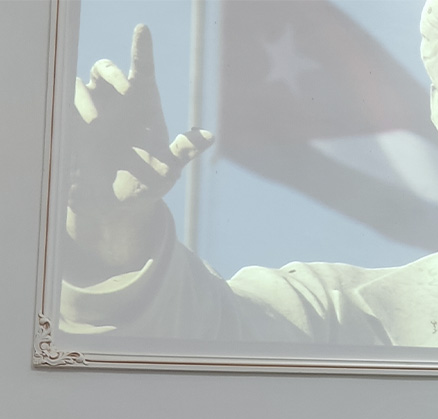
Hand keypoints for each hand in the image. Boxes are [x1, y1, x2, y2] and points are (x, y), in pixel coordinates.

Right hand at [66, 24, 213, 278]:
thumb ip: (184, 151)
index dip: (142, 49)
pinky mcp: (70, 125)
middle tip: (118, 90)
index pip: (142, 69)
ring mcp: (90, 109)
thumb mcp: (168, 170)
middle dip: (108, 73)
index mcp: (143, 104)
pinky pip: (61, 108)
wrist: (118, 203)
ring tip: (94, 126)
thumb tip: (208, 136)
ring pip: (79, 86)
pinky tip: (75, 131)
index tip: (143, 28)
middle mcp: (116, 100)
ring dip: (84, 99)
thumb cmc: (148, 182)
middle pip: (104, 68)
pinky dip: (66, 113)